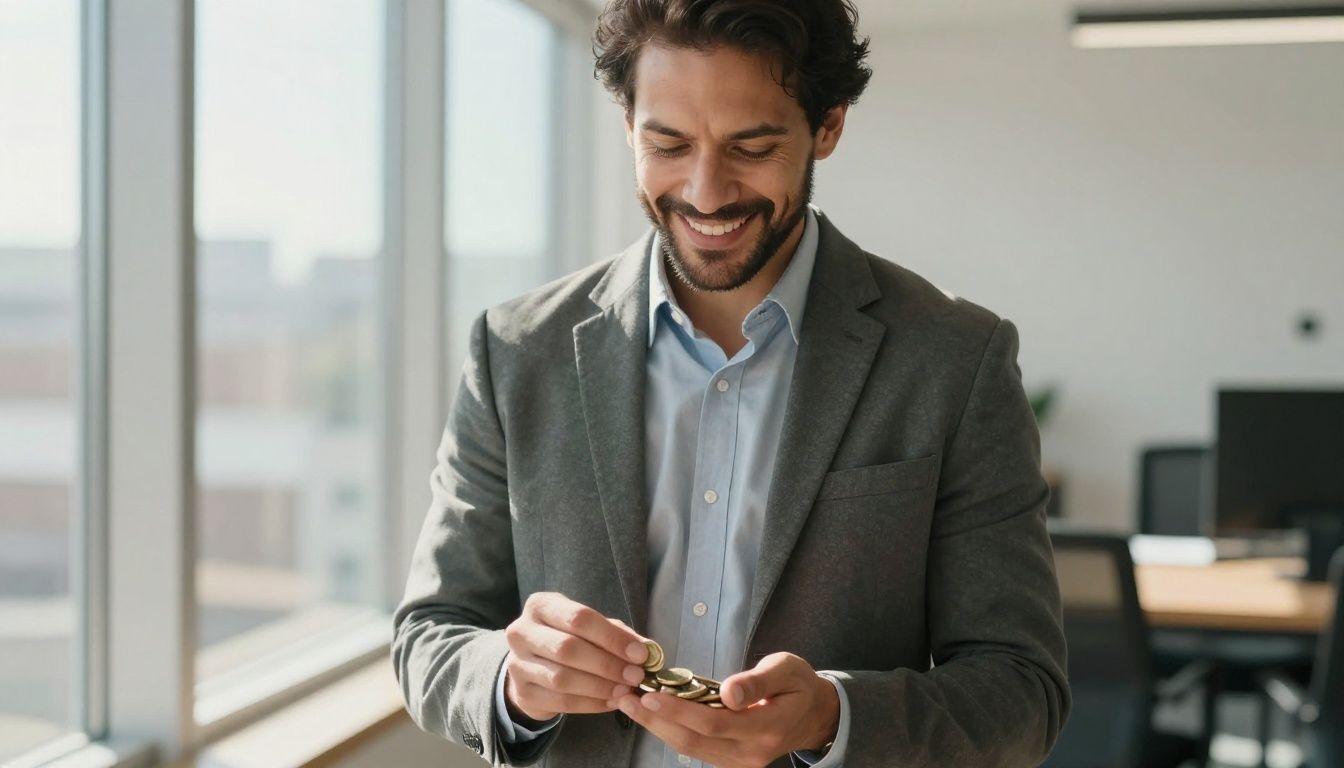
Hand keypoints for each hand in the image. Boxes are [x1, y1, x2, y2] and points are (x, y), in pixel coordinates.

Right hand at [502, 592, 651, 721]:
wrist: (531, 665)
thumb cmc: (567, 638)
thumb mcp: (589, 628)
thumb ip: (617, 634)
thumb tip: (648, 650)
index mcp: (541, 606)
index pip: (579, 618)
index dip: (612, 637)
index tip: (640, 654)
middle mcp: (521, 632)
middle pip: (568, 648)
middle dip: (607, 664)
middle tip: (635, 676)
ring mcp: (517, 664)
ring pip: (563, 679)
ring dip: (600, 686)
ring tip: (625, 691)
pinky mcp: (523, 693)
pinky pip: (561, 702)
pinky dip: (591, 704)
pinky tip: (610, 702)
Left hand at [614, 652, 839, 767]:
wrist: (815, 715)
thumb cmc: (799, 684)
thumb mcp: (786, 670)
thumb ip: (757, 682)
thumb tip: (729, 692)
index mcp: (766, 728)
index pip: (713, 723)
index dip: (679, 710)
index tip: (650, 693)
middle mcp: (751, 752)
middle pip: (694, 741)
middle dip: (656, 720)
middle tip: (626, 697)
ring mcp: (740, 761)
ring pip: (690, 749)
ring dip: (657, 727)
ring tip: (630, 704)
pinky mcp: (732, 761)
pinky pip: (696, 749)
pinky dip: (671, 732)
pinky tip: (653, 715)